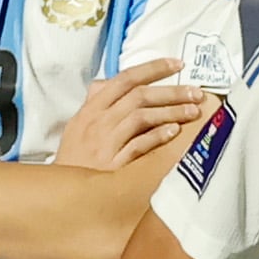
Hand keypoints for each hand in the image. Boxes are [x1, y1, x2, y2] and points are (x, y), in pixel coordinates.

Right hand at [56, 58, 216, 173]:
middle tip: (196, 93)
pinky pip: (138, 146)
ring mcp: (105, 142)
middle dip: (171, 91)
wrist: (61, 193)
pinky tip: (175, 132)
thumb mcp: (78, 126)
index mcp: (92, 109)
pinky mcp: (112, 165)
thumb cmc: (74, 159)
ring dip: (171, 112)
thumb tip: (106, 82)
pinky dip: (157, 137)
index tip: (178, 65)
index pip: (125, 79)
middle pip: (139, 96)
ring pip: (141, 117)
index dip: (153, 68)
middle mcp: (98, 121)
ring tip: (193, 112)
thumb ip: (96, 104)